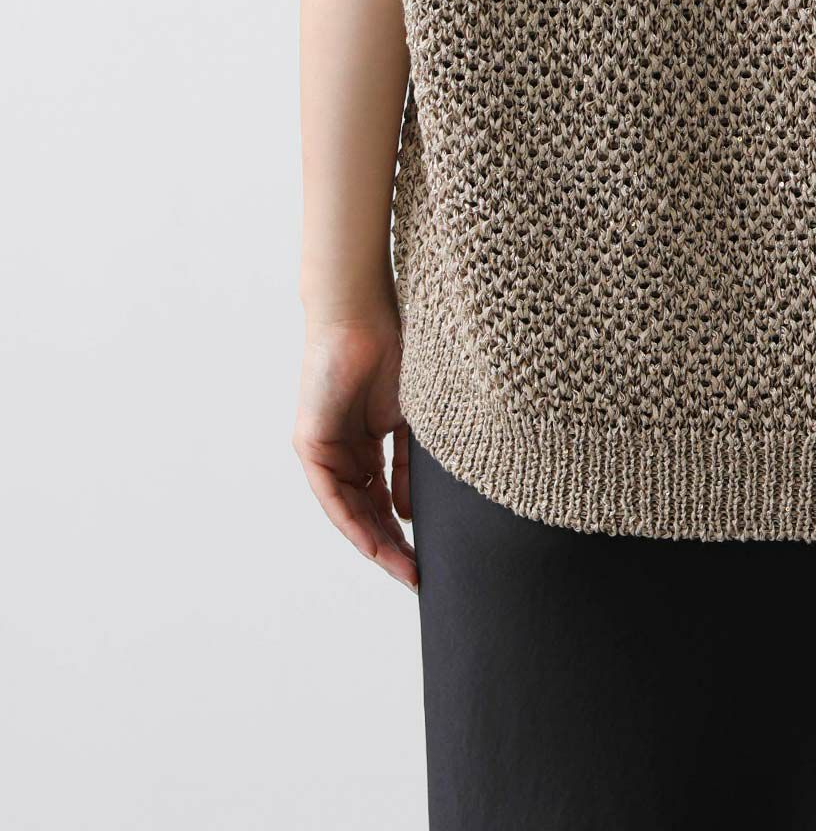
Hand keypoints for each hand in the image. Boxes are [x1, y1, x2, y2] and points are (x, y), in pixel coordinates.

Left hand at [292, 310, 417, 591]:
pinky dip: (353, 521)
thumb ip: (409, 463)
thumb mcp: (412, 418)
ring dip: (375, 542)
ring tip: (404, 569)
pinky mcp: (311, 444)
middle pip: (368, 511)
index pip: (385, 498)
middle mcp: (346, 450)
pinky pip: (332, 494)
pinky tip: (375, 542)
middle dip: (392, 546)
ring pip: (350, 510)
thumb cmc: (397, 350)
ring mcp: (327, 448)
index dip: (405, 530)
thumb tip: (409, 514)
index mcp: (370, 441)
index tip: (429, 556)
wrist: (364, 315)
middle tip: (418, 575)